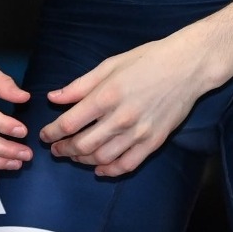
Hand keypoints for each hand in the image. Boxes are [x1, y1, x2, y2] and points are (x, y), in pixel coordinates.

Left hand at [39, 34, 217, 177]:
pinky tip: (100, 169)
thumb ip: (80, 85)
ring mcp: (138, 133)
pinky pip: (127, 165)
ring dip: (83, 161)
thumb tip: (53, 97)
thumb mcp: (109, 65)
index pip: (69, 123)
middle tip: (57, 149)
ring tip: (75, 156)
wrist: (187, 66)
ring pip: (102, 158)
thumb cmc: (147, 60)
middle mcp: (120, 118)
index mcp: (106, 96)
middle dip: (64, 150)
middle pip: (82, 145)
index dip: (52, 133)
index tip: (45, 135)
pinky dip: (110, 171)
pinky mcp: (154, 142)